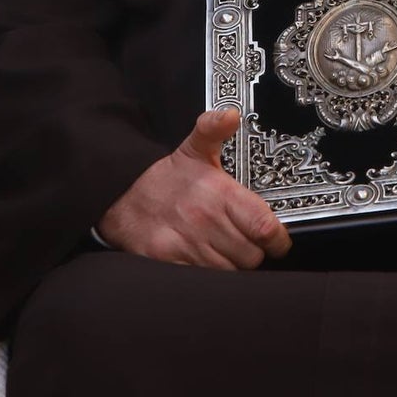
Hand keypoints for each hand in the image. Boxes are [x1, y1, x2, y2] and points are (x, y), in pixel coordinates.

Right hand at [97, 108, 291, 269]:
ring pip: (230, 272)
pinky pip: (203, 281)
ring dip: (231, 266)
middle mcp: (204, 219)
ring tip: (223, 251)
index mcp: (218, 192)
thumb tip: (230, 114)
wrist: (118, 196)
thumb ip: (214, 129)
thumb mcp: (194, 148)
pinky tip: (204, 261)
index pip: (264, 227)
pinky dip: (208, 277)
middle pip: (251, 256)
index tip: (277, 242)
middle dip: (252, 252)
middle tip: (244, 243)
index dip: (277, 240)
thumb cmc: (166, 179)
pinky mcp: (168, 263)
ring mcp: (185, 244)